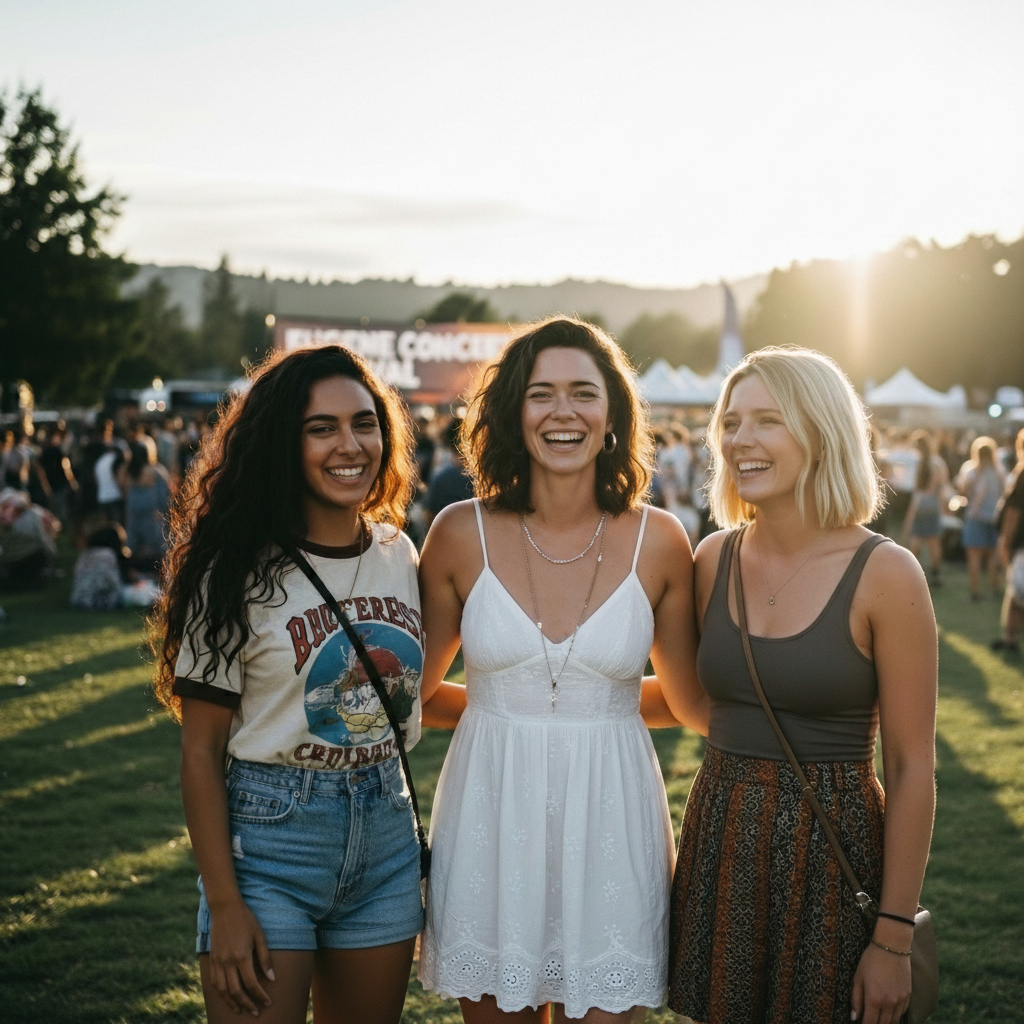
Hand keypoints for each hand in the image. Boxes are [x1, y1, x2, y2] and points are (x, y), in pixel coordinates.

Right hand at [207, 899, 274, 1015]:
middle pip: (236, 991)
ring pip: (223, 991)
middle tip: (256, 1012)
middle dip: (247, 1004)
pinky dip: (221, 994)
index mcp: (241, 956)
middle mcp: (227, 962)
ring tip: (241, 1010)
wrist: (225, 908)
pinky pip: (214, 982)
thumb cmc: (246, 919)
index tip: (268, 1002)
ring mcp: (217, 962)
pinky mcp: (212, 960)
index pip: (251, 984)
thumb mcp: (260, 935)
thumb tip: (272, 978)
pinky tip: (227, 997)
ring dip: (232, 1003)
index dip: (260, 995)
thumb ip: (265, 958)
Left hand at [851, 941, 910, 1023]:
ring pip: (893, 1021)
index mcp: (874, 999)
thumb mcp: (858, 977)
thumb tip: (854, 1017)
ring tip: (877, 1016)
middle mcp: (889, 1003)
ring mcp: (900, 1000)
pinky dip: (894, 1015)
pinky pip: (902, 1012)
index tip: (860, 1023)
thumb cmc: (871, 960)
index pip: (870, 1023)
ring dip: (885, 1022)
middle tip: (868, 1019)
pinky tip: (888, 1010)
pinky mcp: (908, 996)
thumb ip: (856, 999)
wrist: (892, 946)